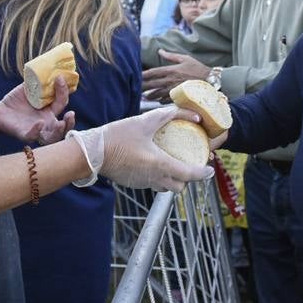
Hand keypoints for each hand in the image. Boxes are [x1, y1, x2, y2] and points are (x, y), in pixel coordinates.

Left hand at [0, 75, 75, 144]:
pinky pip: (32, 136)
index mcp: (49, 110)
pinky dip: (37, 131)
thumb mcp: (29, 88)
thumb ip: (39, 80)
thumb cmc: (16, 100)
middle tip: (70, 114)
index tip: (61, 78)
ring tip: (60, 124)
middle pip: (63, 126)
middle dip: (70, 122)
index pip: (62, 103)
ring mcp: (36, 130)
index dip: (64, 91)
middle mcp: (46, 122)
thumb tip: (47, 65)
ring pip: (52, 137)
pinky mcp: (24, 134)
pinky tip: (39, 123)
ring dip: (58, 131)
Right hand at [70, 106, 213, 190]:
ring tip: (173, 163)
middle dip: (188, 178)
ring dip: (173, 179)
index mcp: (161, 164)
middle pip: (180, 186)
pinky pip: (152, 184)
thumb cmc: (117, 136)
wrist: (92, 153)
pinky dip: (159, 177)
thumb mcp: (144, 121)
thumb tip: (192, 115)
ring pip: (166, 187)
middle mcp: (154, 178)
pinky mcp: (133, 183)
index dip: (203, 174)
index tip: (210, 169)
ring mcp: (143, 183)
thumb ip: (169, 115)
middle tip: (190, 164)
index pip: (190, 175)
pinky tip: (154, 163)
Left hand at [141, 51, 211, 98]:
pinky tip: (157, 101)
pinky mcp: (178, 97)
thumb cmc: (198, 68)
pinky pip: (166, 100)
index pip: (153, 72)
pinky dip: (160, 100)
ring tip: (144, 97)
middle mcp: (170, 80)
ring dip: (149, 95)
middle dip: (142, 86)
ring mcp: (173, 90)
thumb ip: (171, 56)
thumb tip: (160, 50)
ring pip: (157, 94)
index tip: (136, 76)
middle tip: (134, 88)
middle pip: (152, 84)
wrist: (210, 81)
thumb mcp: (185, 58)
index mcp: (171, 70)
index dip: (144, 74)